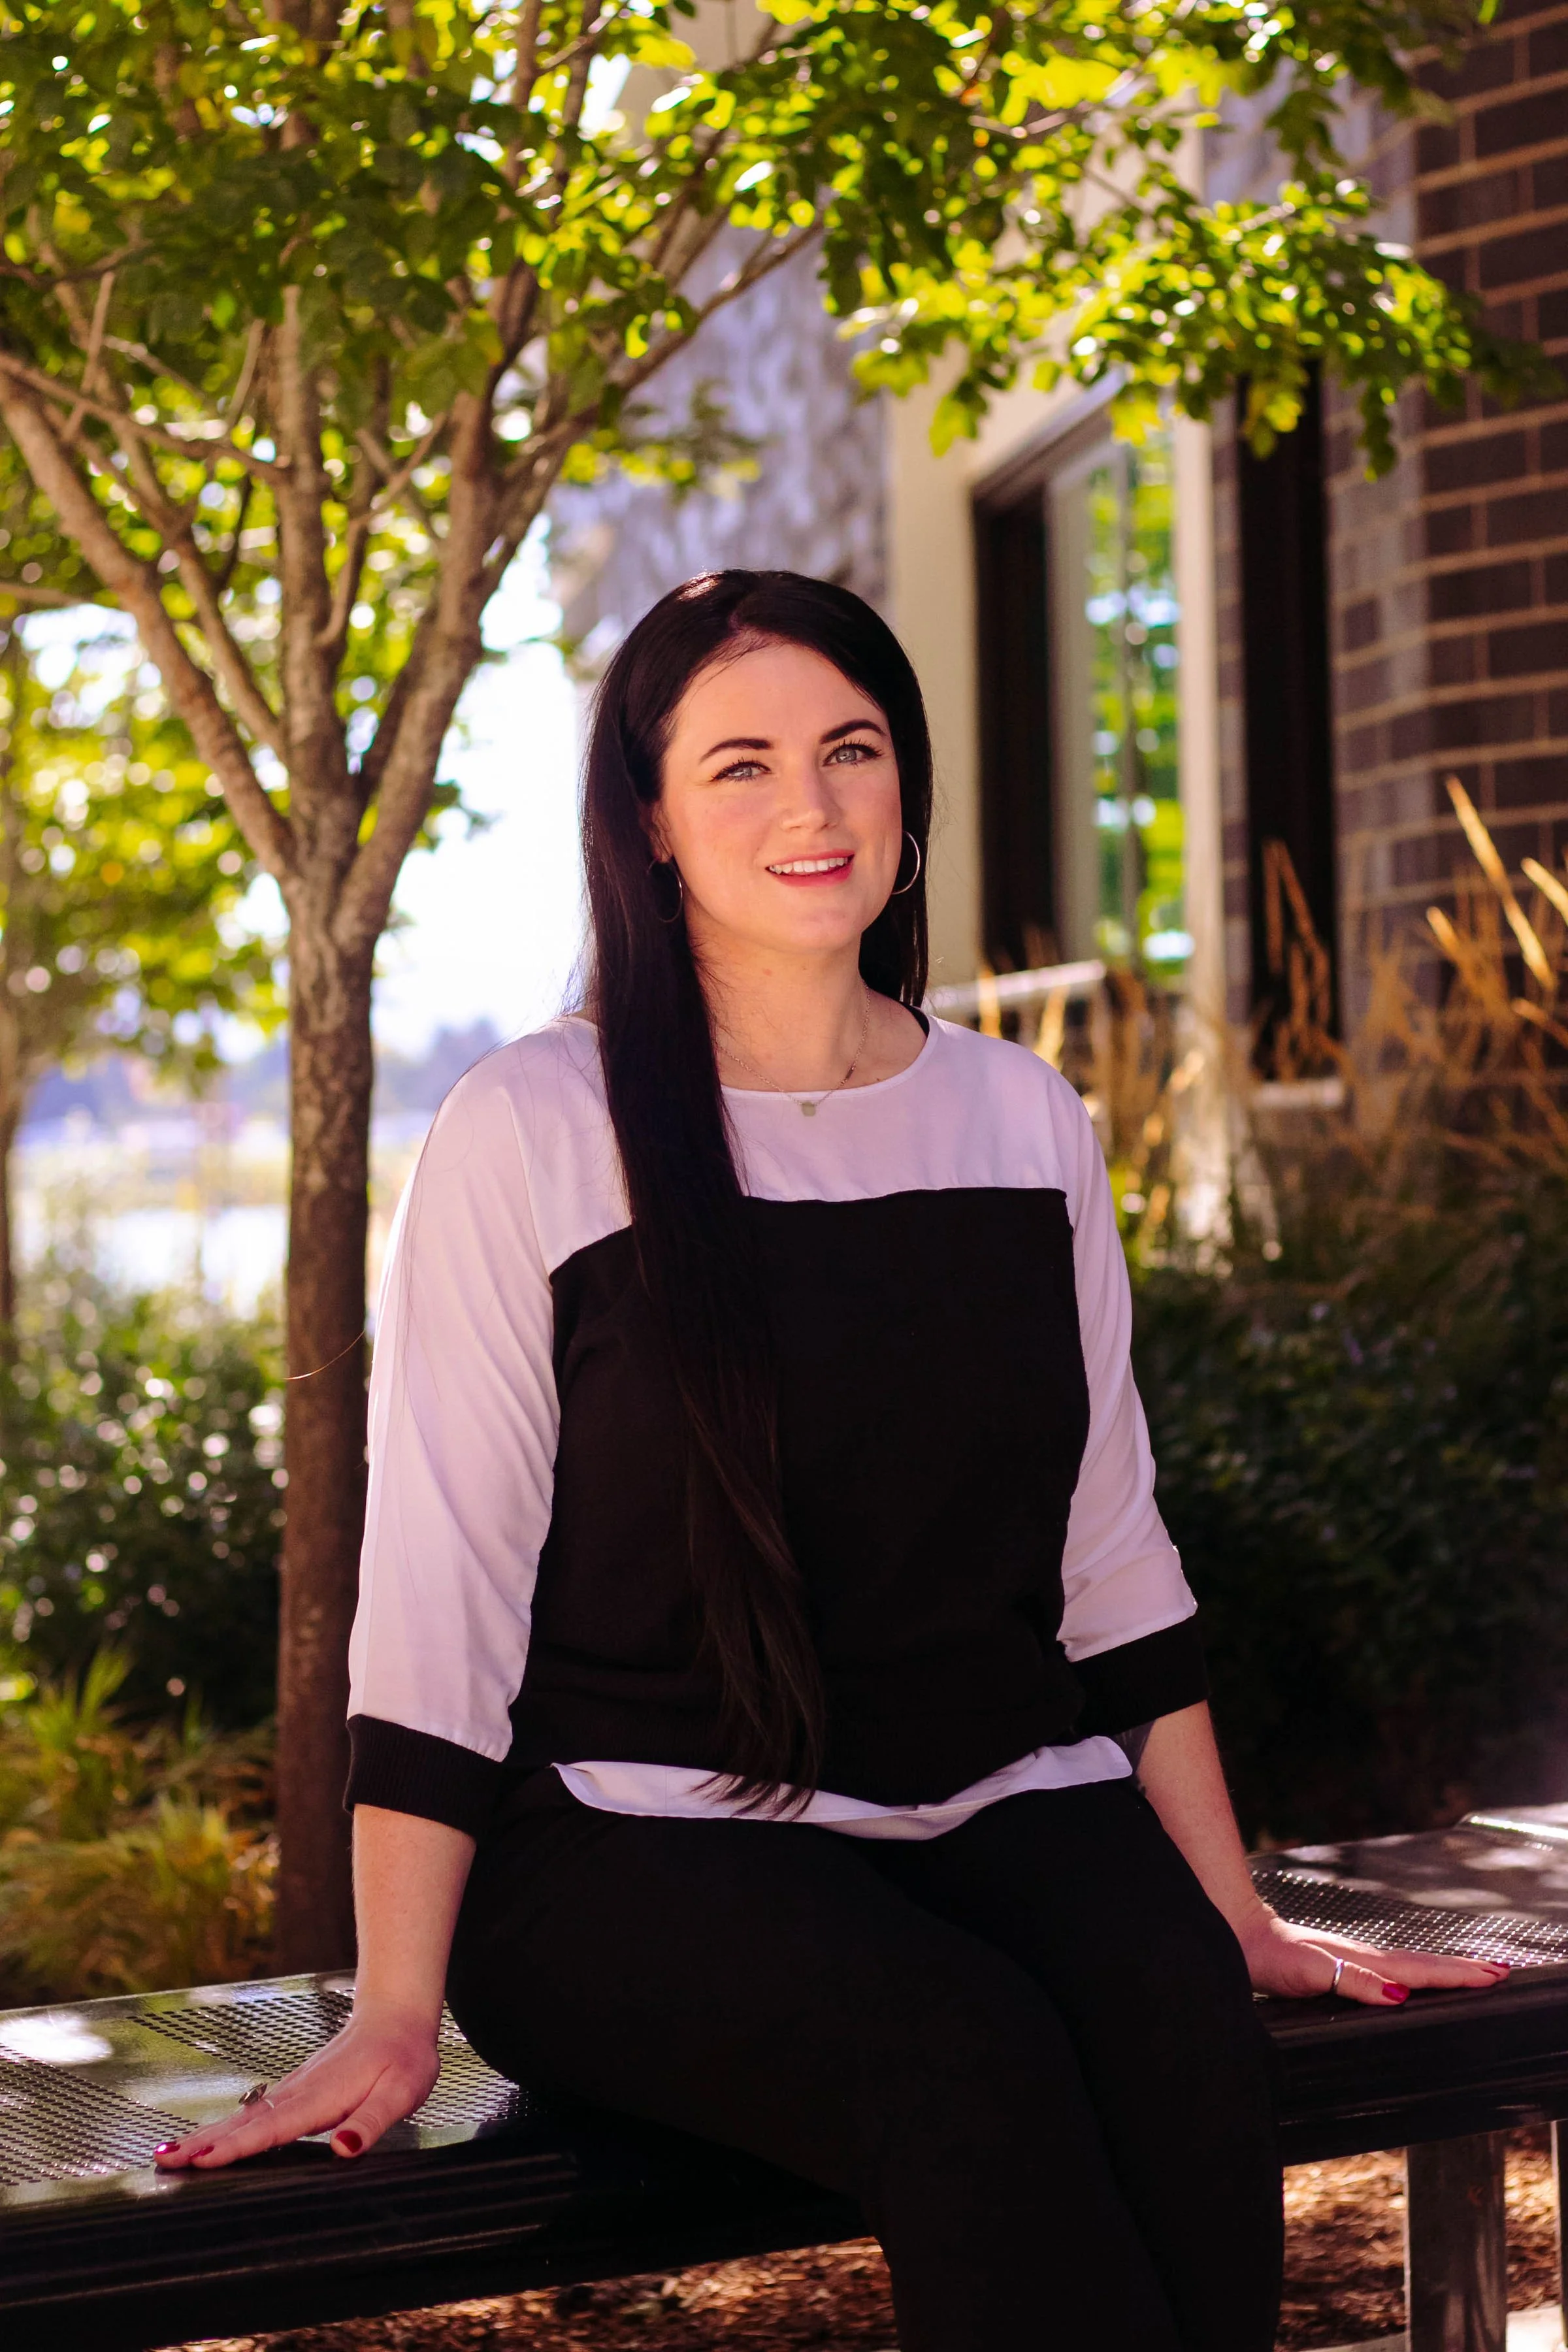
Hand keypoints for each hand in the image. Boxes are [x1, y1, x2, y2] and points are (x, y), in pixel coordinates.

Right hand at [152, 2004, 441, 2169]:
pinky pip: (253, 2112)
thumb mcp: (400, 2094)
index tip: (200, 2160)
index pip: (271, 2128)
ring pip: (243, 2116)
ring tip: (167, 2154)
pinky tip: (208, 2139)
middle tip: (162, 2162)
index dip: (236, 2146)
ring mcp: (294, 2089)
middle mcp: (299, 2092)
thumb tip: (344, 2149)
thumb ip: (372, 2122)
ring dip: (205, 2135)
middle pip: (244, 2122)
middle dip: (202, 2142)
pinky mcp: (295, 2090)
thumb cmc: (403, 2059)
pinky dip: (225, 2126)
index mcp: (321, 2098)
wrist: (398, 2016)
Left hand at [1236, 1906, 1511, 2005]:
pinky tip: (1413, 1982)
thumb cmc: (1272, 1957)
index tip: (1493, 1975)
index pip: (1422, 1971)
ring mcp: (1353, 1960)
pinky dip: (1412, 1975)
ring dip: (1441, 1971)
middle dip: (1462, 1970)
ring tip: (1470, 1974)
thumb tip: (1400, 1995)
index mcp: (1365, 1962)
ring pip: (1408, 1966)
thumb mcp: (1313, 1973)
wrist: (1241, 1937)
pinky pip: (1389, 1971)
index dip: (1458, 1976)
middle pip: (1423, 1965)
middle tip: (1500, 1972)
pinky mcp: (1340, 1966)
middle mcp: (1364, 1958)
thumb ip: (1354, 1982)